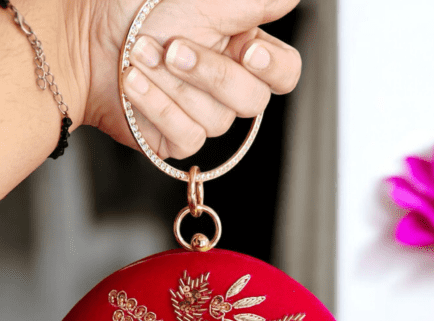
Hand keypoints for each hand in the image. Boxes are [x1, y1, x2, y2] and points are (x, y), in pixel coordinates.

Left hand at [75, 0, 300, 158]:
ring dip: (174, 86)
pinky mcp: (180, 137)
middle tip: (173, 47)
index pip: (285, 74)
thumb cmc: (138, 10)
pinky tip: (136, 85)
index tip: (247, 52)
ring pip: (218, 122)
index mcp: (243, 50)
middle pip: (253, 101)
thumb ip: (255, 3)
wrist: (85, 39)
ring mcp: (205, 114)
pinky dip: (158, 107)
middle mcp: (228, 86)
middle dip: (211, 74)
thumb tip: (292, 0)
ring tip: (141, 56)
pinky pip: (189, 138)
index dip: (273, 69)